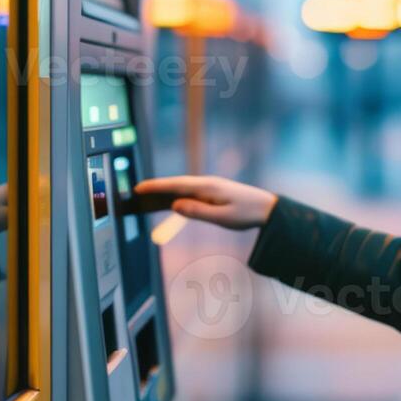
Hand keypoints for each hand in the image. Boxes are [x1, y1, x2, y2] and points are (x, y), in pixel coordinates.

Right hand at [133, 175, 276, 230]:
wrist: (266, 208)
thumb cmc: (245, 214)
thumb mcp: (221, 218)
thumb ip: (198, 212)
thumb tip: (175, 206)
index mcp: (206, 187)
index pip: (175, 185)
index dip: (156, 186)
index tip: (138, 188)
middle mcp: (205, 183)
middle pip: (174, 185)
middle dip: (155, 189)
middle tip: (135, 195)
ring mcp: (208, 186)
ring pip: (180, 188)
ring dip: (164, 193)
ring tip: (145, 201)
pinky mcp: (211, 192)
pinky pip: (188, 192)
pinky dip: (175, 196)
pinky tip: (168, 203)